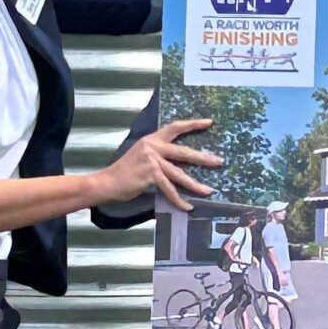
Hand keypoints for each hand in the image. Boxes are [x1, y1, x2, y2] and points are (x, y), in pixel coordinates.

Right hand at [98, 117, 221, 212]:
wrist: (108, 182)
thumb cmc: (124, 172)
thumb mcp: (141, 156)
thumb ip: (157, 155)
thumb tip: (177, 163)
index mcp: (151, 139)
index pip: (175, 127)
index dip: (192, 124)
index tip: (209, 122)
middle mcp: (153, 147)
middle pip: (184, 152)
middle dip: (203, 158)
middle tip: (219, 162)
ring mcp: (152, 160)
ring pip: (179, 174)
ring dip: (195, 185)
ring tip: (208, 191)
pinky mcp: (150, 174)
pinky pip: (169, 189)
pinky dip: (178, 200)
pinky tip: (187, 206)